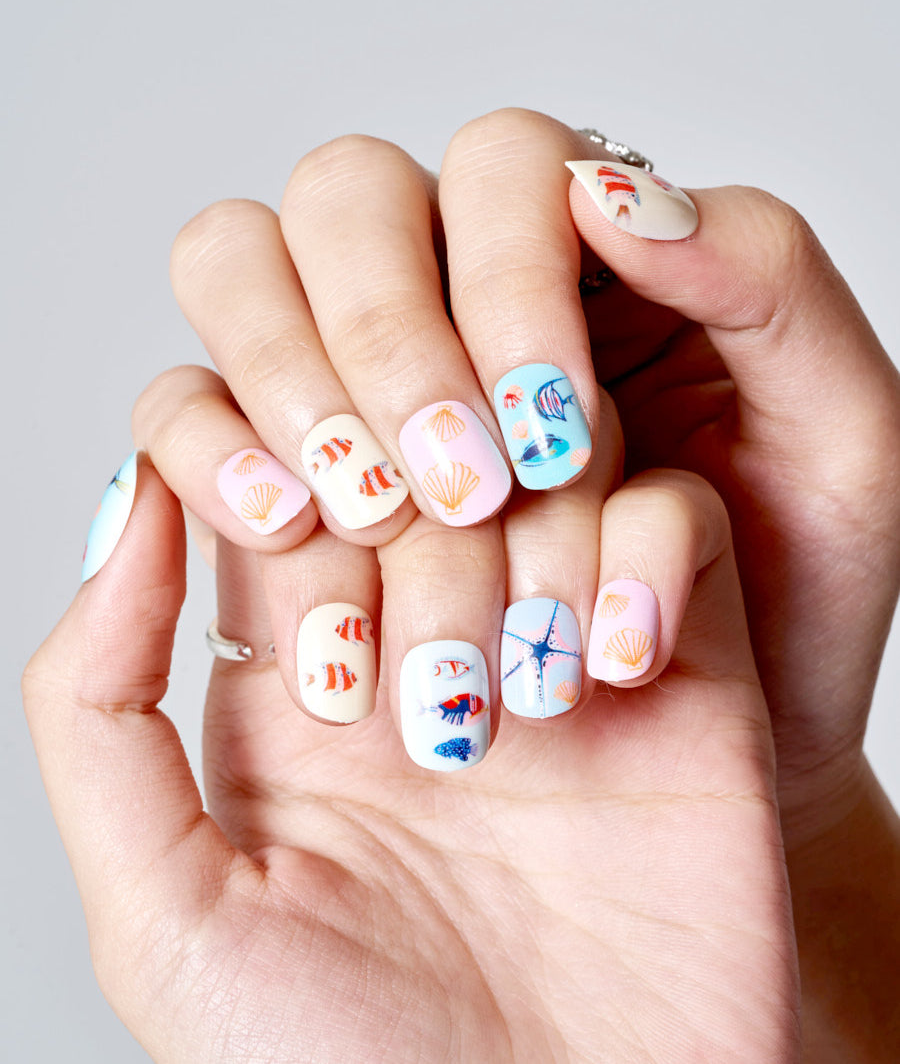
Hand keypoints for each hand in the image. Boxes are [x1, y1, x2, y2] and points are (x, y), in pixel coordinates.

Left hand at [24, 457, 798, 1062]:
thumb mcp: (170, 916)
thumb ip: (101, 711)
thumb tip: (130, 508)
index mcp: (296, 668)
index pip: (259, 455)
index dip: (261, 451)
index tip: (289, 535)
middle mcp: (424, 624)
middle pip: (403, 437)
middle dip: (399, 526)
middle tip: (419, 671)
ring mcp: (556, 630)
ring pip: (540, 455)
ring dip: (523, 554)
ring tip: (524, 707)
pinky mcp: (681, 656)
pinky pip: (676, 517)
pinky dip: (645, 564)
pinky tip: (616, 675)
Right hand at [138, 112, 899, 830]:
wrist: (718, 741)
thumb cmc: (786, 592)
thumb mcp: (839, 434)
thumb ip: (767, 282)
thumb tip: (614, 190)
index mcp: (589, 260)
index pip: (499, 168)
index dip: (503, 275)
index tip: (545, 431)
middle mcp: (456, 295)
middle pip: (349, 197)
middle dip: (389, 329)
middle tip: (455, 486)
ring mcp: (356, 378)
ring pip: (244, 265)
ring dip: (286, 369)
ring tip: (367, 512)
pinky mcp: (286, 472)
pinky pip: (184, 404)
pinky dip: (205, 442)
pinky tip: (282, 525)